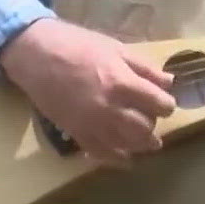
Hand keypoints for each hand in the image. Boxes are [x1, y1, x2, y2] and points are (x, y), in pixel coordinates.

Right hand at [0, 17, 176, 167]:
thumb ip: (144, 68)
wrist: (35, 54)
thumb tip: (169, 82)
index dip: (166, 105)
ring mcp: (92, 124)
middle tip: (151, 119)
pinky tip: (125, 159)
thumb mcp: (115, 48)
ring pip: (126, 145)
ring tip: (146, 142)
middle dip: (153, 125)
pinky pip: (100, 153)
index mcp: (122, 83)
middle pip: (145, 129)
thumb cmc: (76, 44)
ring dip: (140, 144)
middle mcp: (110, 108)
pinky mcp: (75, 132)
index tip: (164, 103)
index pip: (160, 105)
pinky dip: (116, 159)